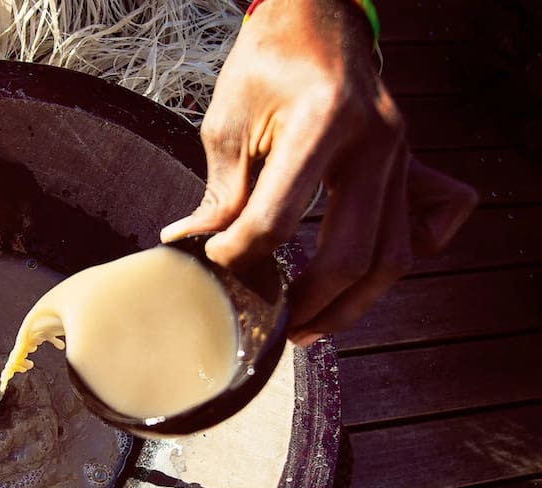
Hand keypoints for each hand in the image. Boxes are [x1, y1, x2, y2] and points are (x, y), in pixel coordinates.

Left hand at [160, 0, 476, 344]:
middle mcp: (375, 144)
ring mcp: (403, 156)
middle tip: (277, 323)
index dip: (240, 252)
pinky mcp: (411, 164)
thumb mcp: (228, 122)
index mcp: (322, 125)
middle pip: (353, 254)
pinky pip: (429, 224)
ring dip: (353, 303)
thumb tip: (191, 248)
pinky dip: (405, 255)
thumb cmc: (268, 64)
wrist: (317, 20)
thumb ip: (220, 193)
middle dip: (310, 301)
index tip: (216, 262)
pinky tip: (368, 278)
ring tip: (312, 325)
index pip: (278, 218)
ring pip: (394, 255)